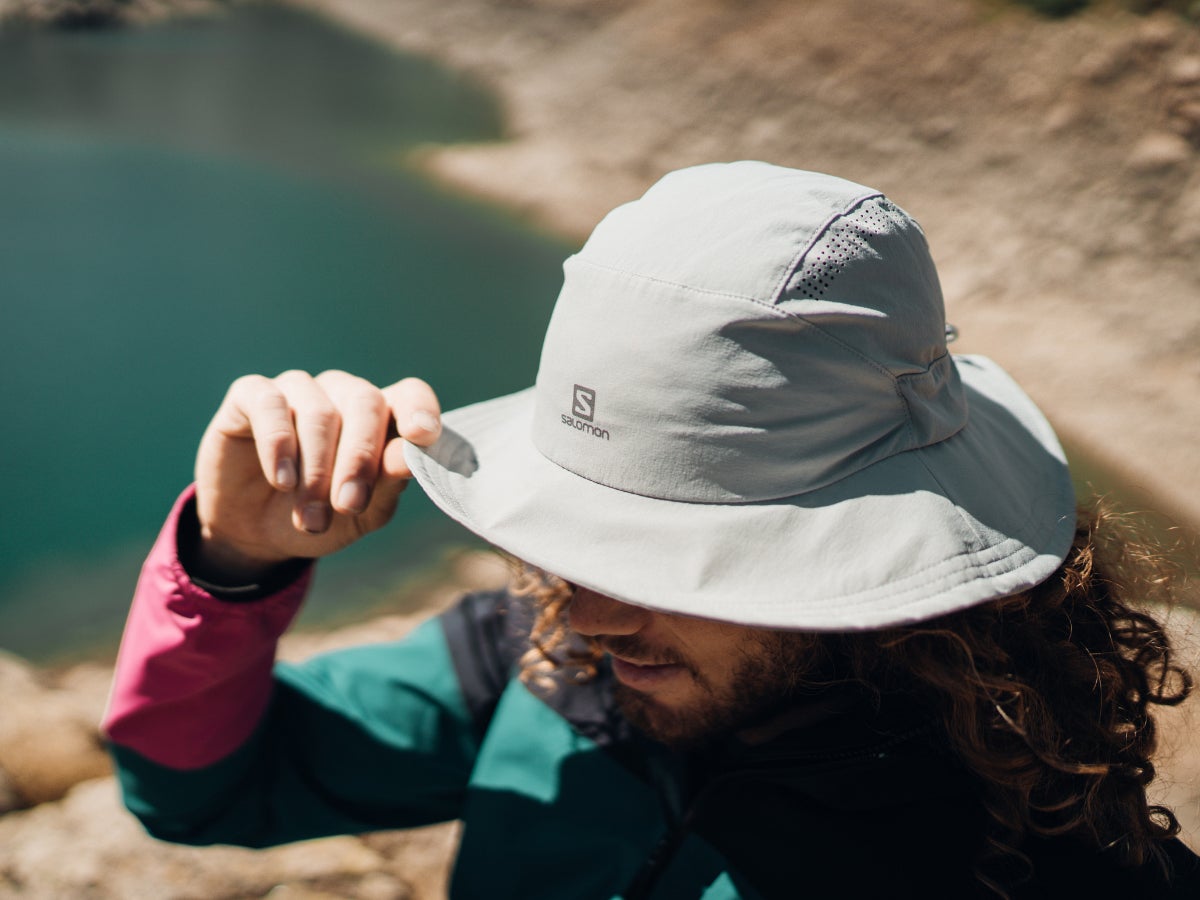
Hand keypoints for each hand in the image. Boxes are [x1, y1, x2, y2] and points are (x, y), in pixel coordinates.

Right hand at [192, 370, 441, 581]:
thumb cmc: (324, 516)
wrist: (256, 535)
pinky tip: (282, 481)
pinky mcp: (251, 394)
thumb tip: (409, 457)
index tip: (423, 436)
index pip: (410, 394)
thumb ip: (388, 482)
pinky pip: (270, 404)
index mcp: (381, 417)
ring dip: (316, 470)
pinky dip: (278, 444)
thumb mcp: (364, 513)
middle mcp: (342, 394)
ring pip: (320, 411)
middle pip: (366, 401)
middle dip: (360, 458)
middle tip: (349, 505)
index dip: (419, 409)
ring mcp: (298, 389)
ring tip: (310, 517)